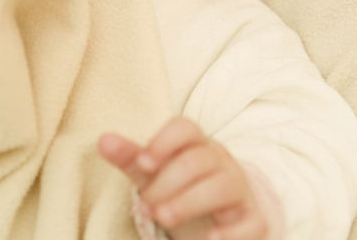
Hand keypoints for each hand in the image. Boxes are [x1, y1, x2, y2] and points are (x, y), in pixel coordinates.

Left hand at [98, 117, 268, 239]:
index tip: (143, 163)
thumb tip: (104, 140)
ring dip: (189, 202)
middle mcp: (221, 162)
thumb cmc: (181, 188)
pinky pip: (251, 223)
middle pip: (198, 160)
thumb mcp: (155, 174)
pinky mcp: (253, 220)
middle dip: (167, 182)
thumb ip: (132, 159)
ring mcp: (240, 190)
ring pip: (222, 186)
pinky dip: (231, 233)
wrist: (217, 219)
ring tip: (163, 218)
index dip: (164, 142)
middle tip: (145, 206)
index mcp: (196, 144)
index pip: (185, 128)